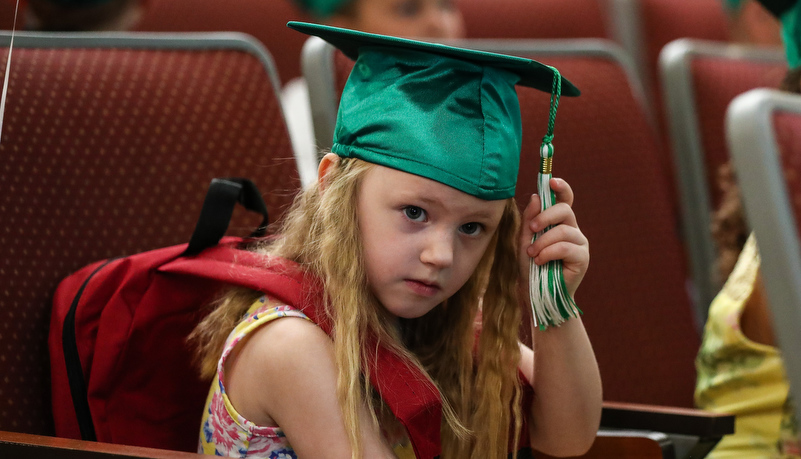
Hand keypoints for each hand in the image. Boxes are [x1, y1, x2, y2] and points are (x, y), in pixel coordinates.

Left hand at [518, 178, 588, 296]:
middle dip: (545, 216)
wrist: (535, 294)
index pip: (565, 199)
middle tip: (531, 228)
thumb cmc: (530, 267)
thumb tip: (536, 196)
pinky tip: (540, 261)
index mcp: (559, 223)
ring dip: (543, 241)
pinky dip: (549, 252)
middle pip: (565, 210)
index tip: (552, 181)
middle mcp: (572, 230)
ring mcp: (580, 243)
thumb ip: (530, 219)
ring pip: (563, 230)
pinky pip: (566, 247)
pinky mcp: (583, 258)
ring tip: (532, 254)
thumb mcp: (524, 239)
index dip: (561, 188)